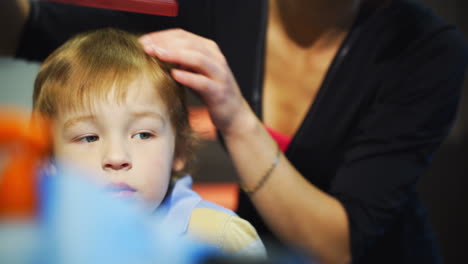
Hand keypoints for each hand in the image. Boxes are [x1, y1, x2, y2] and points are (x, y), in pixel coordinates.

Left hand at [139, 29, 253, 135]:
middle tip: (147, 48)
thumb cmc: (212, 93)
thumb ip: (181, 61)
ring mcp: (219, 74)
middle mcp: (216, 58)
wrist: (234, 114)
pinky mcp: (219, 92)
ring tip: (158, 55)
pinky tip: (174, 74)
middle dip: (165, 43)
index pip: (183, 35)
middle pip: (189, 43)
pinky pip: (203, 82)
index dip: (162, 36)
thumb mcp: (195, 72)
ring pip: (197, 58)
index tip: (144, 42)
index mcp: (209, 50)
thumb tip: (155, 53)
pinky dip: (188, 77)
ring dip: (175, 54)